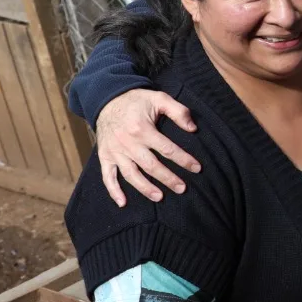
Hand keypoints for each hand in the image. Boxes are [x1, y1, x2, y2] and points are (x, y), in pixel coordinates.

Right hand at [96, 89, 201, 206]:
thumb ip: (178, 111)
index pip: (167, 149)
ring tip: (160, 197)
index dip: (184, 160)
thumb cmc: (136, 100)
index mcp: (142, 129)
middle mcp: (128, 143)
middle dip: (168, 179)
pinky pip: (107, 176)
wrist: (106, 99)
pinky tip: (123, 203)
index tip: (197, 168)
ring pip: (131, 174)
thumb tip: (193, 128)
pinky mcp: (104, 156)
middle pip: (151, 166)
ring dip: (145, 188)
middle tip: (183, 188)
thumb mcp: (159, 98)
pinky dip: (113, 191)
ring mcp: (115, 151)